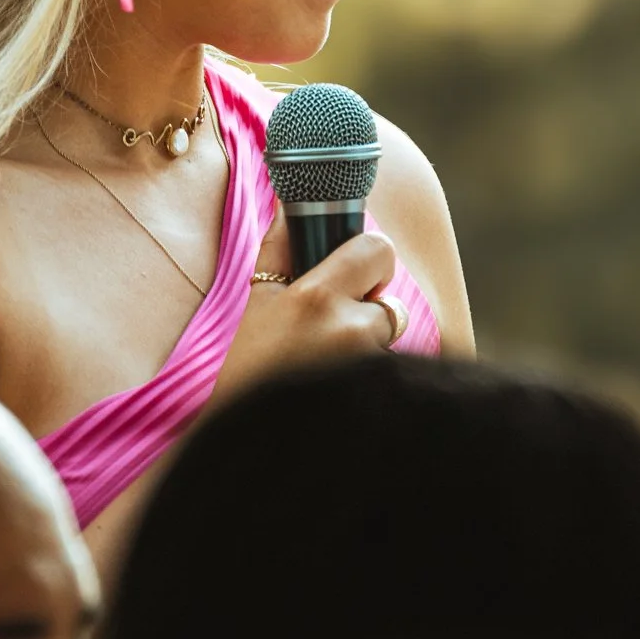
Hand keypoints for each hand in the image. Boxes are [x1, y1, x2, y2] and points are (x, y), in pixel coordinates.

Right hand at [215, 220, 398, 399]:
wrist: (248, 435)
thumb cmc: (250, 365)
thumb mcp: (258, 301)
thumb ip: (279, 246)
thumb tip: (288, 203)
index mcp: (315, 297)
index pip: (378, 249)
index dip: (370, 258)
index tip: (355, 274)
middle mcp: (348, 330)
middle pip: (390, 299)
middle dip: (370, 308)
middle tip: (335, 326)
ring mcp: (367, 366)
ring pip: (389, 338)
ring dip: (370, 344)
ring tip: (330, 362)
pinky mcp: (379, 395)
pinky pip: (390, 370)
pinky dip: (373, 374)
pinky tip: (341, 385)